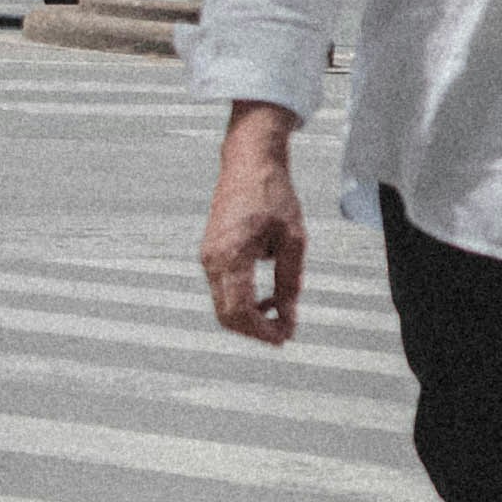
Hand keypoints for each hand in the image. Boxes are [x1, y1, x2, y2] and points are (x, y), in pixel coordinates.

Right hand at [202, 102, 308, 345]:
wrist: (249, 164)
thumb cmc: (275, 196)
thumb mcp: (294, 239)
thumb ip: (290, 280)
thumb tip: (289, 316)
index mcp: (231, 256)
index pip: (238, 311)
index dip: (262, 331)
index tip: (287, 337)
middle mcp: (211, 261)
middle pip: (226, 315)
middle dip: (255, 331)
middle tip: (286, 333)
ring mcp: (207, 258)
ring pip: (223, 305)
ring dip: (250, 318)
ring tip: (282, 317)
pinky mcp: (210, 254)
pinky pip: (222, 290)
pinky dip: (242, 302)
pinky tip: (267, 300)